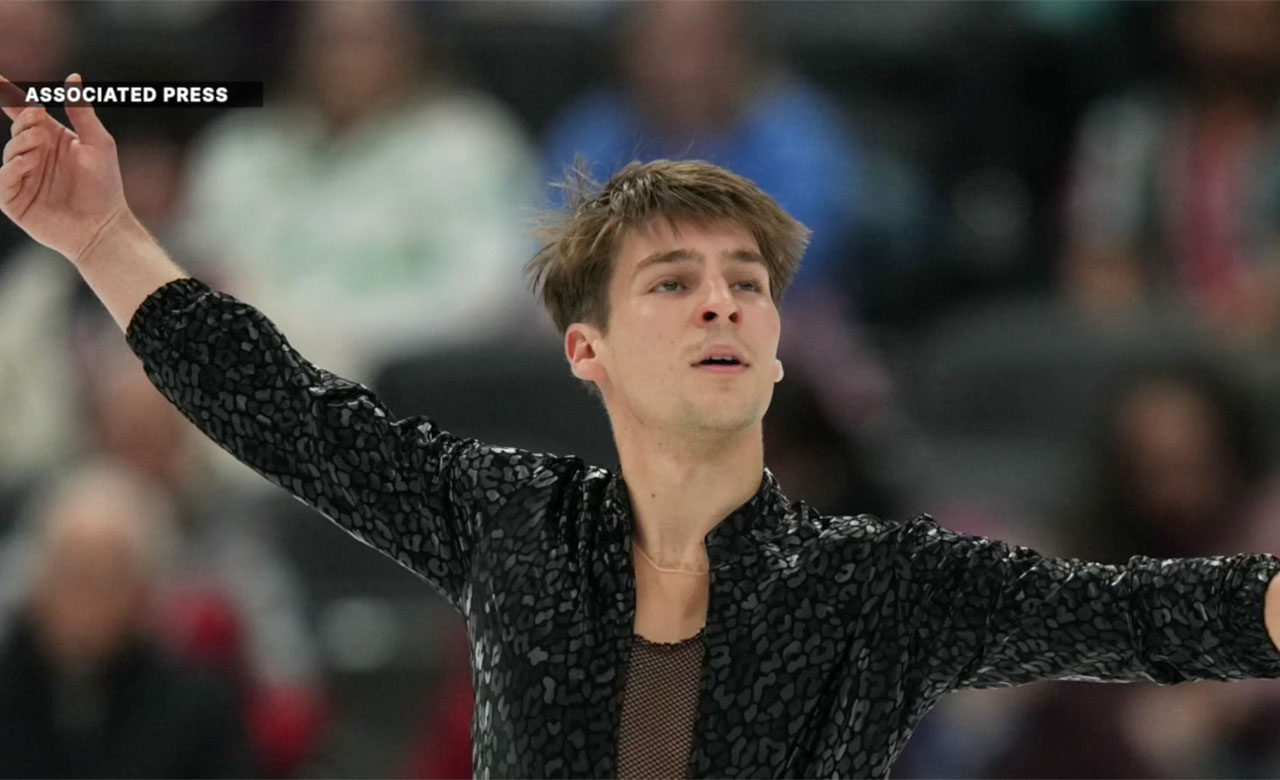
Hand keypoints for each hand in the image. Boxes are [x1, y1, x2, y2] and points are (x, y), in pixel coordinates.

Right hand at [0, 72, 129, 264]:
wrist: (104, 226)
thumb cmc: (105, 186)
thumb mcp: (99, 143)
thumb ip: (82, 111)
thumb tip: (73, 77)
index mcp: (51, 137)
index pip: (23, 111)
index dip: (8, 94)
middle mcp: (33, 154)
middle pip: (18, 129)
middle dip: (24, 121)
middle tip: (38, 117)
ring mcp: (22, 176)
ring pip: (10, 151)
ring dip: (22, 143)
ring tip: (40, 144)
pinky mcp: (14, 199)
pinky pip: (3, 179)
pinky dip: (13, 168)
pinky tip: (29, 162)